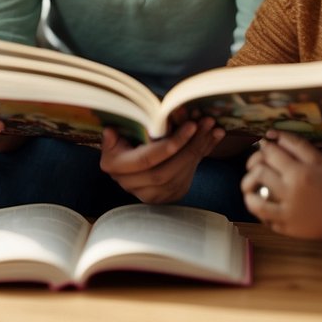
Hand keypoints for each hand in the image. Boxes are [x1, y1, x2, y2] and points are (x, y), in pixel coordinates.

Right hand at [99, 119, 223, 204]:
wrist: (134, 151)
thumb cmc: (127, 130)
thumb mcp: (120, 126)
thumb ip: (120, 128)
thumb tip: (110, 132)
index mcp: (114, 165)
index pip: (145, 160)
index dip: (169, 145)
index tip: (190, 126)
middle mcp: (129, 184)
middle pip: (164, 172)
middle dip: (189, 147)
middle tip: (205, 125)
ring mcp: (148, 194)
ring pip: (177, 177)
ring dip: (198, 151)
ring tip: (211, 128)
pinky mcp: (165, 196)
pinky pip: (185, 179)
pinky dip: (199, 157)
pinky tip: (210, 139)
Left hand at [241, 131, 321, 242]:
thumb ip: (299, 147)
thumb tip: (273, 134)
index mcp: (300, 172)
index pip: (270, 152)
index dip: (264, 146)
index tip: (265, 145)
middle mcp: (291, 192)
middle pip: (258, 171)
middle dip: (252, 164)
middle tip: (257, 164)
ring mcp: (287, 212)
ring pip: (253, 197)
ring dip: (248, 187)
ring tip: (253, 185)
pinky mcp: (287, 227)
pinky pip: (262, 216)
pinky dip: (257, 207)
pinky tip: (261, 200)